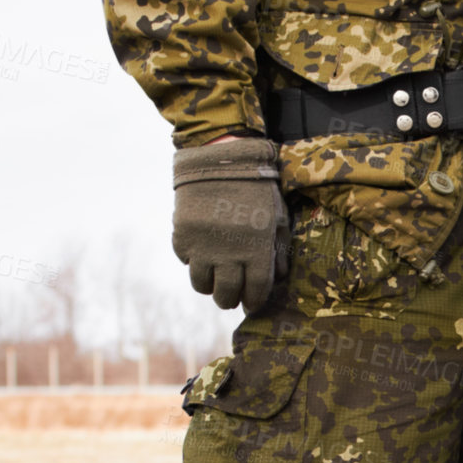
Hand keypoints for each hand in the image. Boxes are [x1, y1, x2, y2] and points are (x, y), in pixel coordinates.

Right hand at [171, 137, 289, 311]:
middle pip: (226, 293)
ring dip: (209, 287)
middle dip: (229, 300)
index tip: (251, 304)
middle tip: (230, 299)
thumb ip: (279, 248)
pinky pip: (185, 260)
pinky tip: (201, 255)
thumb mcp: (277, 216)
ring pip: (201, 283)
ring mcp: (203, 245)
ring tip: (214, 282)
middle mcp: (229, 252)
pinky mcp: (182, 234)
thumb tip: (279, 276)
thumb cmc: (256, 188)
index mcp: (256, 249)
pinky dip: (192, 262)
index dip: (254, 301)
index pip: (255, 290)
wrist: (220, 159)